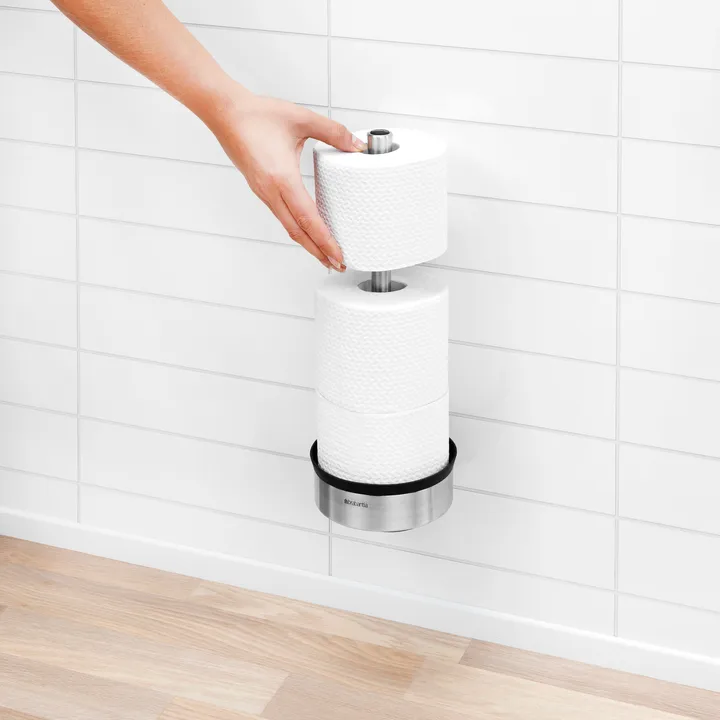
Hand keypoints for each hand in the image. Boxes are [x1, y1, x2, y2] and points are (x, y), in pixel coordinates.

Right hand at [207, 85, 365, 269]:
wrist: (225, 113)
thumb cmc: (258, 115)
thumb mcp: (302, 118)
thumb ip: (333, 132)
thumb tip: (357, 146)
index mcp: (282, 179)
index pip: (308, 219)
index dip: (324, 240)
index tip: (338, 255)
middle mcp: (271, 192)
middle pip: (298, 233)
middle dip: (319, 252)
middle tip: (337, 265)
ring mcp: (264, 193)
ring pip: (288, 227)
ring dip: (308, 243)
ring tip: (325, 254)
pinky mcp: (261, 190)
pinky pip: (281, 216)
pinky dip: (297, 229)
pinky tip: (307, 230)